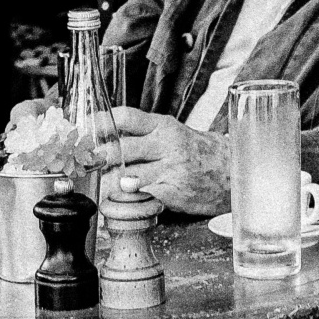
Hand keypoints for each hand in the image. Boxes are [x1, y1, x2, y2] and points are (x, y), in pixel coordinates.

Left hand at [94, 107, 230, 215]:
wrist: (233, 173)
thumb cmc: (199, 154)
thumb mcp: (174, 134)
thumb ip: (144, 135)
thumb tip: (108, 139)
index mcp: (163, 126)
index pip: (125, 117)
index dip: (101, 123)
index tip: (85, 129)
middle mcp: (165, 144)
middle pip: (120, 148)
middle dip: (98, 158)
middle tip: (85, 164)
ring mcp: (170, 169)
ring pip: (126, 176)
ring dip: (107, 182)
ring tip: (98, 184)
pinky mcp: (173, 192)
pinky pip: (140, 196)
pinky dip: (125, 199)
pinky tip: (119, 200)